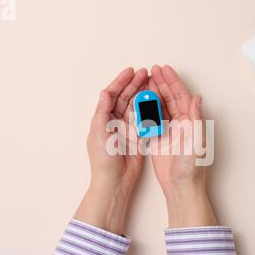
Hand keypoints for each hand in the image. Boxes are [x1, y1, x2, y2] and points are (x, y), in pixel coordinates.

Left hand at [74, 67, 147, 234]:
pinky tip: (154, 100)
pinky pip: (144, 119)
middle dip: (133, 84)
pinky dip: (149, 109)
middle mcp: (114, 122)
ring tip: (150, 82)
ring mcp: (127, 129)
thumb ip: (103, 112)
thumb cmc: (104, 161)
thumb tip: (104, 92)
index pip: (111, 95)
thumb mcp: (100, 133)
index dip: (120, 82)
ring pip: (135, 106)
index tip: (130, 72)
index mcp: (102, 119)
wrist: (115, 181)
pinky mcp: (138, 137)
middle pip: (124, 98)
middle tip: (144, 73)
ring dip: (142, 94)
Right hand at [148, 65, 217, 227]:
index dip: (173, 82)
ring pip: (161, 107)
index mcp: (192, 122)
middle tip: (152, 71)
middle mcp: (182, 124)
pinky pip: (153, 120)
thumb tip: (197, 98)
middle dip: (162, 83)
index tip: (164, 70)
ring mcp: (170, 131)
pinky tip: (141, 101)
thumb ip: (195, 119)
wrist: (180, 187)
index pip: (181, 97)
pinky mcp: (160, 139)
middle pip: (171, 98)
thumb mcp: (195, 141)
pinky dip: (147, 110)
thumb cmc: (191, 168)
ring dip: (154, 94)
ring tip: (146, 81)